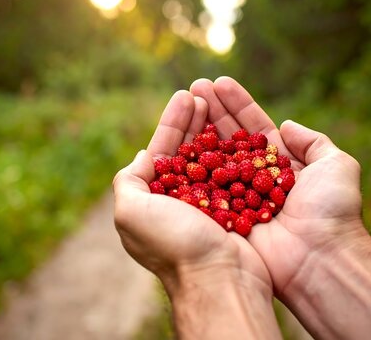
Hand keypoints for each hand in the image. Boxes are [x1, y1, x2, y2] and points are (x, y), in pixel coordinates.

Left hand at [112, 90, 271, 296]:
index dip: (171, 123)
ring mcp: (211, 206)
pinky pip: (237, 175)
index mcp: (154, 202)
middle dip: (194, 121)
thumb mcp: (131, 212)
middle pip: (189, 151)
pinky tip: (242, 131)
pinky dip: (238, 152)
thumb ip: (128, 181)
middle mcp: (181, 203)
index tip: (185, 96)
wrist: (219, 279)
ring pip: (213, 159)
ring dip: (215, 129)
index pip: (161, 153)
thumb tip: (144, 157)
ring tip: (220, 101)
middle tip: (203, 91)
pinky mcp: (237, 211)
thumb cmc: (173, 244)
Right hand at [190, 77, 368, 294]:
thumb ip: (314, 142)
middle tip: (195, 86)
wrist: (321, 257)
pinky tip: (180, 141)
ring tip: (185, 102)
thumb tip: (286, 125)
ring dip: (200, 130)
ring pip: (215, 158)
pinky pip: (205, 186)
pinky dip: (193, 165)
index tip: (219, 82)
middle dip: (213, 112)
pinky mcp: (225, 215)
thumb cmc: (332, 211)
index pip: (255, 128)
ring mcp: (238, 196)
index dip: (238, 105)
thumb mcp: (336, 165)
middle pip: (231, 139)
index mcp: (282, 165)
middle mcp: (257, 178)